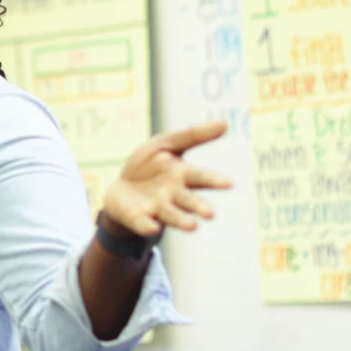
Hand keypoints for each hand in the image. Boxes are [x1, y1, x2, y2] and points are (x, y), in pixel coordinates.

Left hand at [102, 120, 232, 237]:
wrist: (121, 190)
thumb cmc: (149, 166)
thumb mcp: (165, 144)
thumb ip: (192, 135)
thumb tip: (225, 123)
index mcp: (182, 175)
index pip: (200, 177)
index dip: (213, 180)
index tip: (228, 183)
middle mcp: (173, 195)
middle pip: (188, 201)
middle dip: (199, 207)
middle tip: (210, 213)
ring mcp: (156, 208)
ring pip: (171, 215)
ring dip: (181, 221)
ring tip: (192, 226)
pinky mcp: (138, 217)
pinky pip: (143, 222)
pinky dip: (147, 225)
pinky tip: (152, 227)